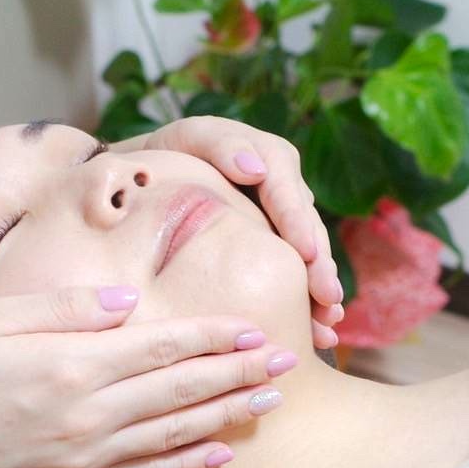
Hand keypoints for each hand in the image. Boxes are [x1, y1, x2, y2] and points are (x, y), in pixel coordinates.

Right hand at [0, 285, 299, 467]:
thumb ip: (65, 309)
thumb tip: (129, 304)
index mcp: (70, 366)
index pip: (161, 347)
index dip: (213, 338)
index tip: (253, 328)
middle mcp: (87, 416)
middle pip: (180, 391)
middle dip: (238, 374)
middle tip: (287, 363)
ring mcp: (83, 459)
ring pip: (173, 436)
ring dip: (226, 417)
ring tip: (268, 404)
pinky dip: (185, 466)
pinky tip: (218, 455)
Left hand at [111, 118, 345, 348]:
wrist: (141, 185)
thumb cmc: (159, 159)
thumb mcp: (188, 138)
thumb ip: (220, 146)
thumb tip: (255, 168)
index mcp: (263, 156)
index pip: (285, 188)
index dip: (297, 221)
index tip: (306, 253)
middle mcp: (279, 188)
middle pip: (305, 225)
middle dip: (318, 263)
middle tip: (326, 296)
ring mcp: (279, 220)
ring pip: (308, 253)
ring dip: (319, 288)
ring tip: (327, 321)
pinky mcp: (271, 247)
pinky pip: (294, 273)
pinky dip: (308, 302)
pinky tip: (320, 329)